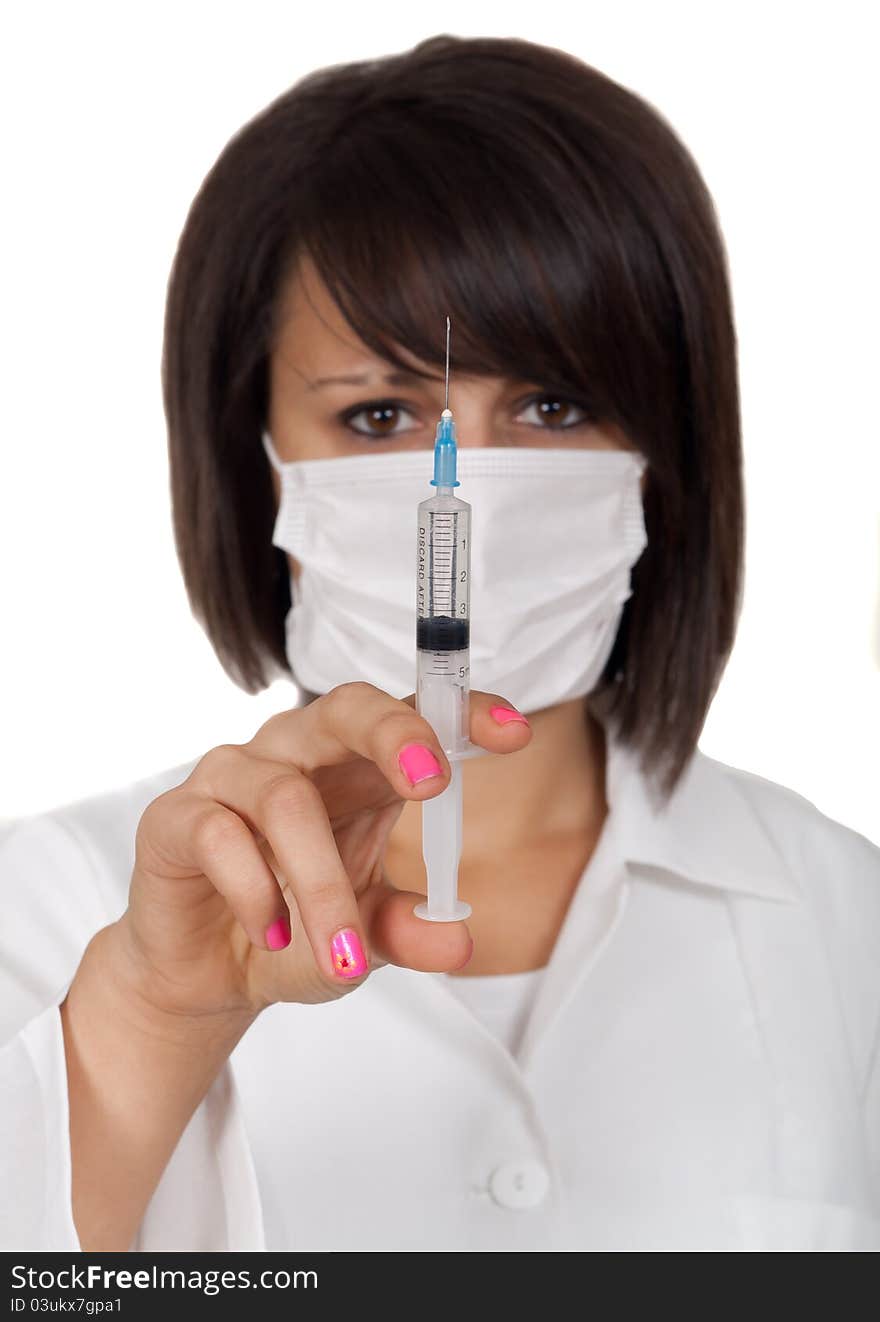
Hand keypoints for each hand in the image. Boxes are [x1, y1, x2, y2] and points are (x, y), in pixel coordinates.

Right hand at [112, 683, 530, 1018]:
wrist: (205, 974)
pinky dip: (255, 890)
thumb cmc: (296, 930)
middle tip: (432, 782)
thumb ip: (407, 932)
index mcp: (356, 768)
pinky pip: (218, 833)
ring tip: (342, 955)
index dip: (462, 715)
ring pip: (286, 796)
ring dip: (322, 882)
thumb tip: (457, 941)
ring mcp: (233, 775)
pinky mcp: (176, 815)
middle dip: (395, 735)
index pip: (412, 720)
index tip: (514, 733)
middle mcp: (297, 753)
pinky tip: (273, 933)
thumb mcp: (364, 939)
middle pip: (346, 707)